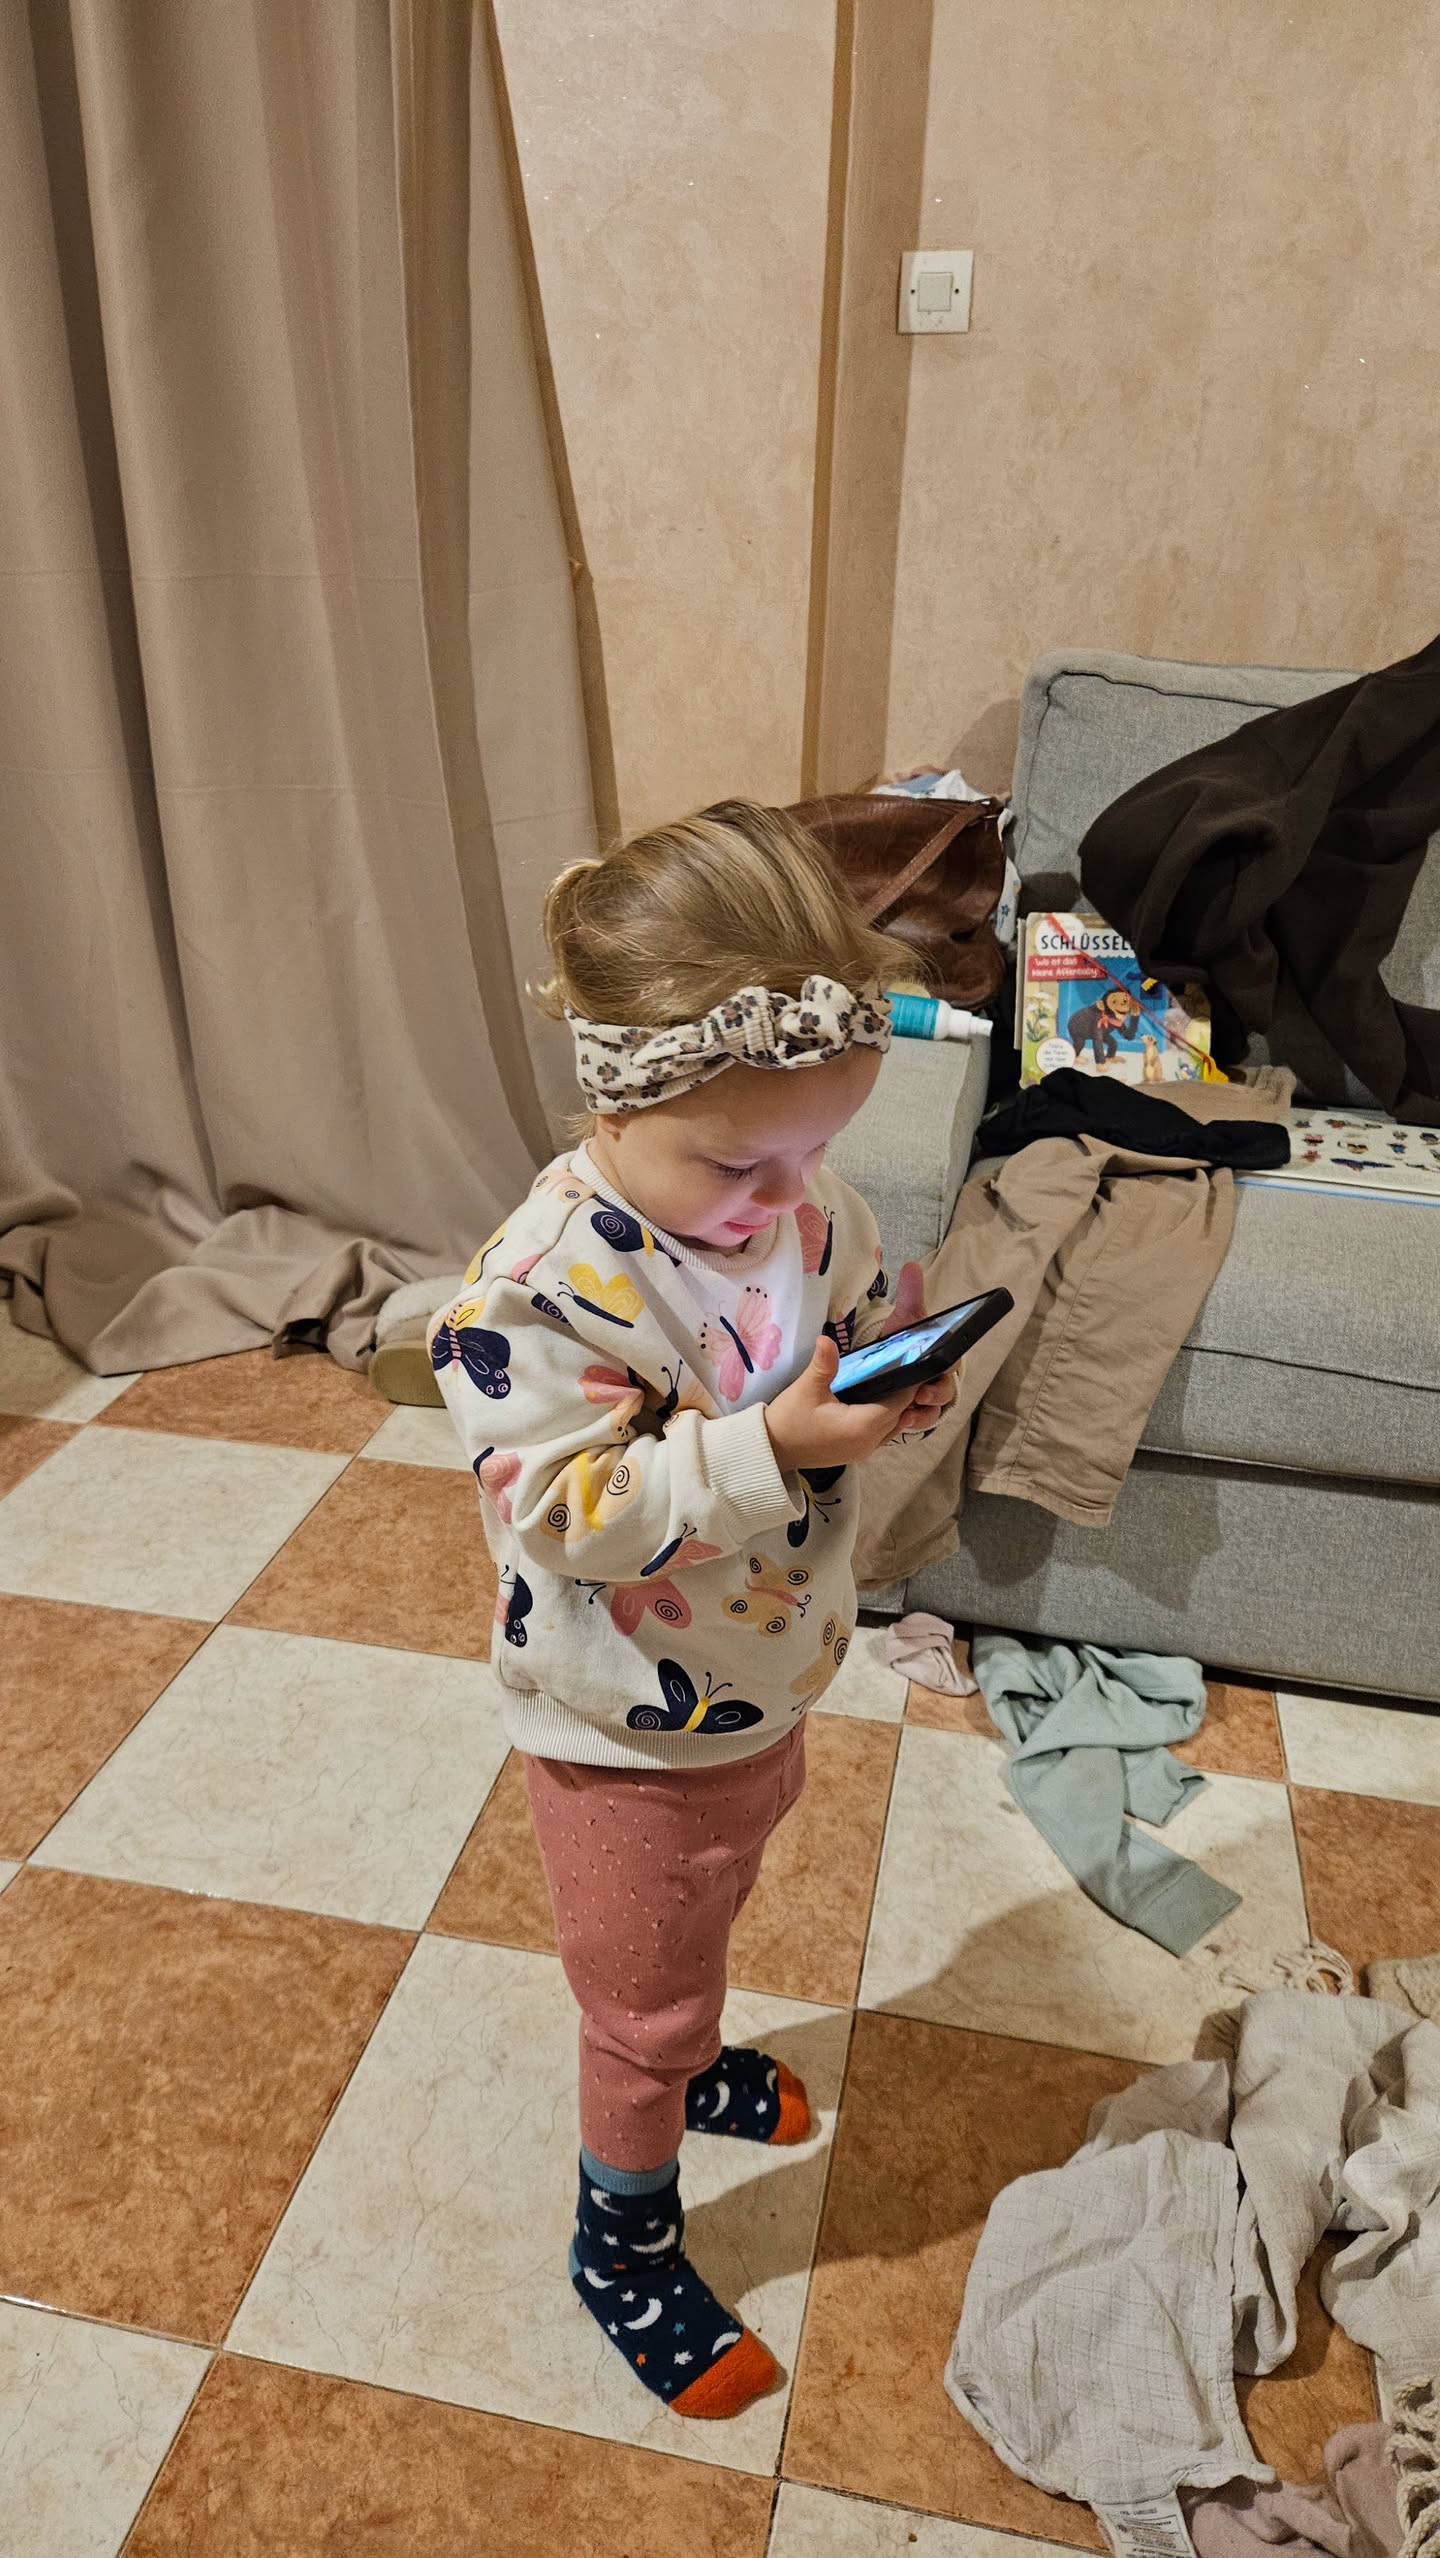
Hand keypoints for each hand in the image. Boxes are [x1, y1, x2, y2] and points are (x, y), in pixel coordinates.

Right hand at [763, 1262, 959, 1474]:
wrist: (772, 1450)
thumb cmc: (788, 1420)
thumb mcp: (805, 1389)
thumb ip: (823, 1364)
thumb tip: (826, 1339)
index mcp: (861, 1427)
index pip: (900, 1401)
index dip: (909, 1381)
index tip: (915, 1358)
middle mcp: (869, 1442)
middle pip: (901, 1413)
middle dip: (908, 1391)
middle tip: (910, 1362)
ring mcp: (864, 1450)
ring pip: (894, 1424)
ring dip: (898, 1405)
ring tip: (898, 1377)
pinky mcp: (857, 1451)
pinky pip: (882, 1432)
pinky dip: (886, 1415)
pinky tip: (879, 1397)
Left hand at [882, 1260, 959, 1436]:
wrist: (886, 1365)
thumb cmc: (904, 1341)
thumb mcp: (905, 1320)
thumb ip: (911, 1296)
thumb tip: (912, 1266)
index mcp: (940, 1354)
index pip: (952, 1358)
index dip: (949, 1363)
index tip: (942, 1365)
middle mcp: (939, 1377)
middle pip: (946, 1387)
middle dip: (936, 1392)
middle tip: (921, 1393)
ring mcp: (929, 1397)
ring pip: (934, 1408)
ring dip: (924, 1412)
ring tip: (907, 1414)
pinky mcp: (916, 1412)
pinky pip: (921, 1421)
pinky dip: (913, 1422)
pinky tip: (901, 1422)